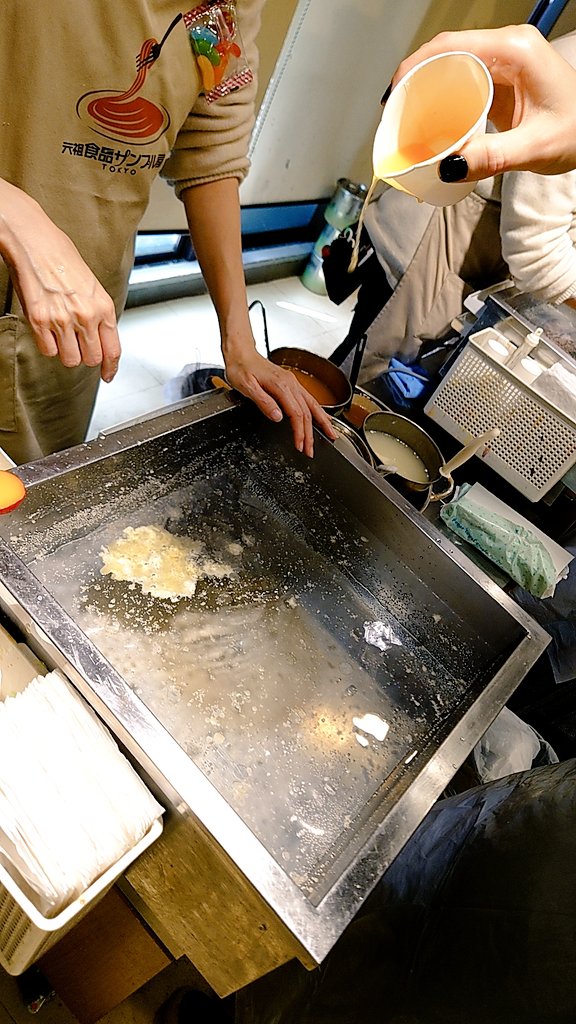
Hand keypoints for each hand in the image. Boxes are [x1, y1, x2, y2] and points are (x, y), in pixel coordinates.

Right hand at [0, 182, 120, 381]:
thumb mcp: (92, 286)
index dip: (111, 367)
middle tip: (79, 345)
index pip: (113, 349)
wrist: (35, 242)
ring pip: (70, 360)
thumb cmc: (61, 257)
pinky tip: (48, 330)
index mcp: (103, 306)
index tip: (108, 374)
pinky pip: (48, 351)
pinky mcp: (40, 321)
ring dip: (67, 353)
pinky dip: (48, 345)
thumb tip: (99, 337)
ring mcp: (62, 320)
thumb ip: (98, 313)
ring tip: (62, 336)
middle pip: (92, 359)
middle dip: (86, 356)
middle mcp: (85, 316)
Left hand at [223, 347, 337, 457]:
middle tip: (311, 451)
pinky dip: (318, 411)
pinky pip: (309, 399)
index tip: (300, 446)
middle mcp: (290, 384)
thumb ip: (263, 402)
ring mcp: (292, 383)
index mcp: (281, 386)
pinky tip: (322, 418)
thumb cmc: (240, 368)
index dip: (300, 432)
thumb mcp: (246, 387)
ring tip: (331, 435)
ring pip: (312, 405)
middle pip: (307, 412)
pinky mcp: (291, 383)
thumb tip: (277, 417)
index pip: (296, 414)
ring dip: (322, 422)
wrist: (240, 352)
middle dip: (311, 434)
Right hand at [392, 25, 575, 179]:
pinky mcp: (501, 82)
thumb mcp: (535, 147)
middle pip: (445, 55)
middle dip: (415, 84)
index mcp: (516, 50)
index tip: (393, 97)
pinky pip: (462, 84)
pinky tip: (431, 127)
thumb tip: (448, 165)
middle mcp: (507, 48)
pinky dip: (442, 104)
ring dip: (427, 94)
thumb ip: (491, 157)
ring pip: (451, 69)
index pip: (451, 46)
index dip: (414, 68)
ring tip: (407, 124)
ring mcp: (503, 63)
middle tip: (395, 119)